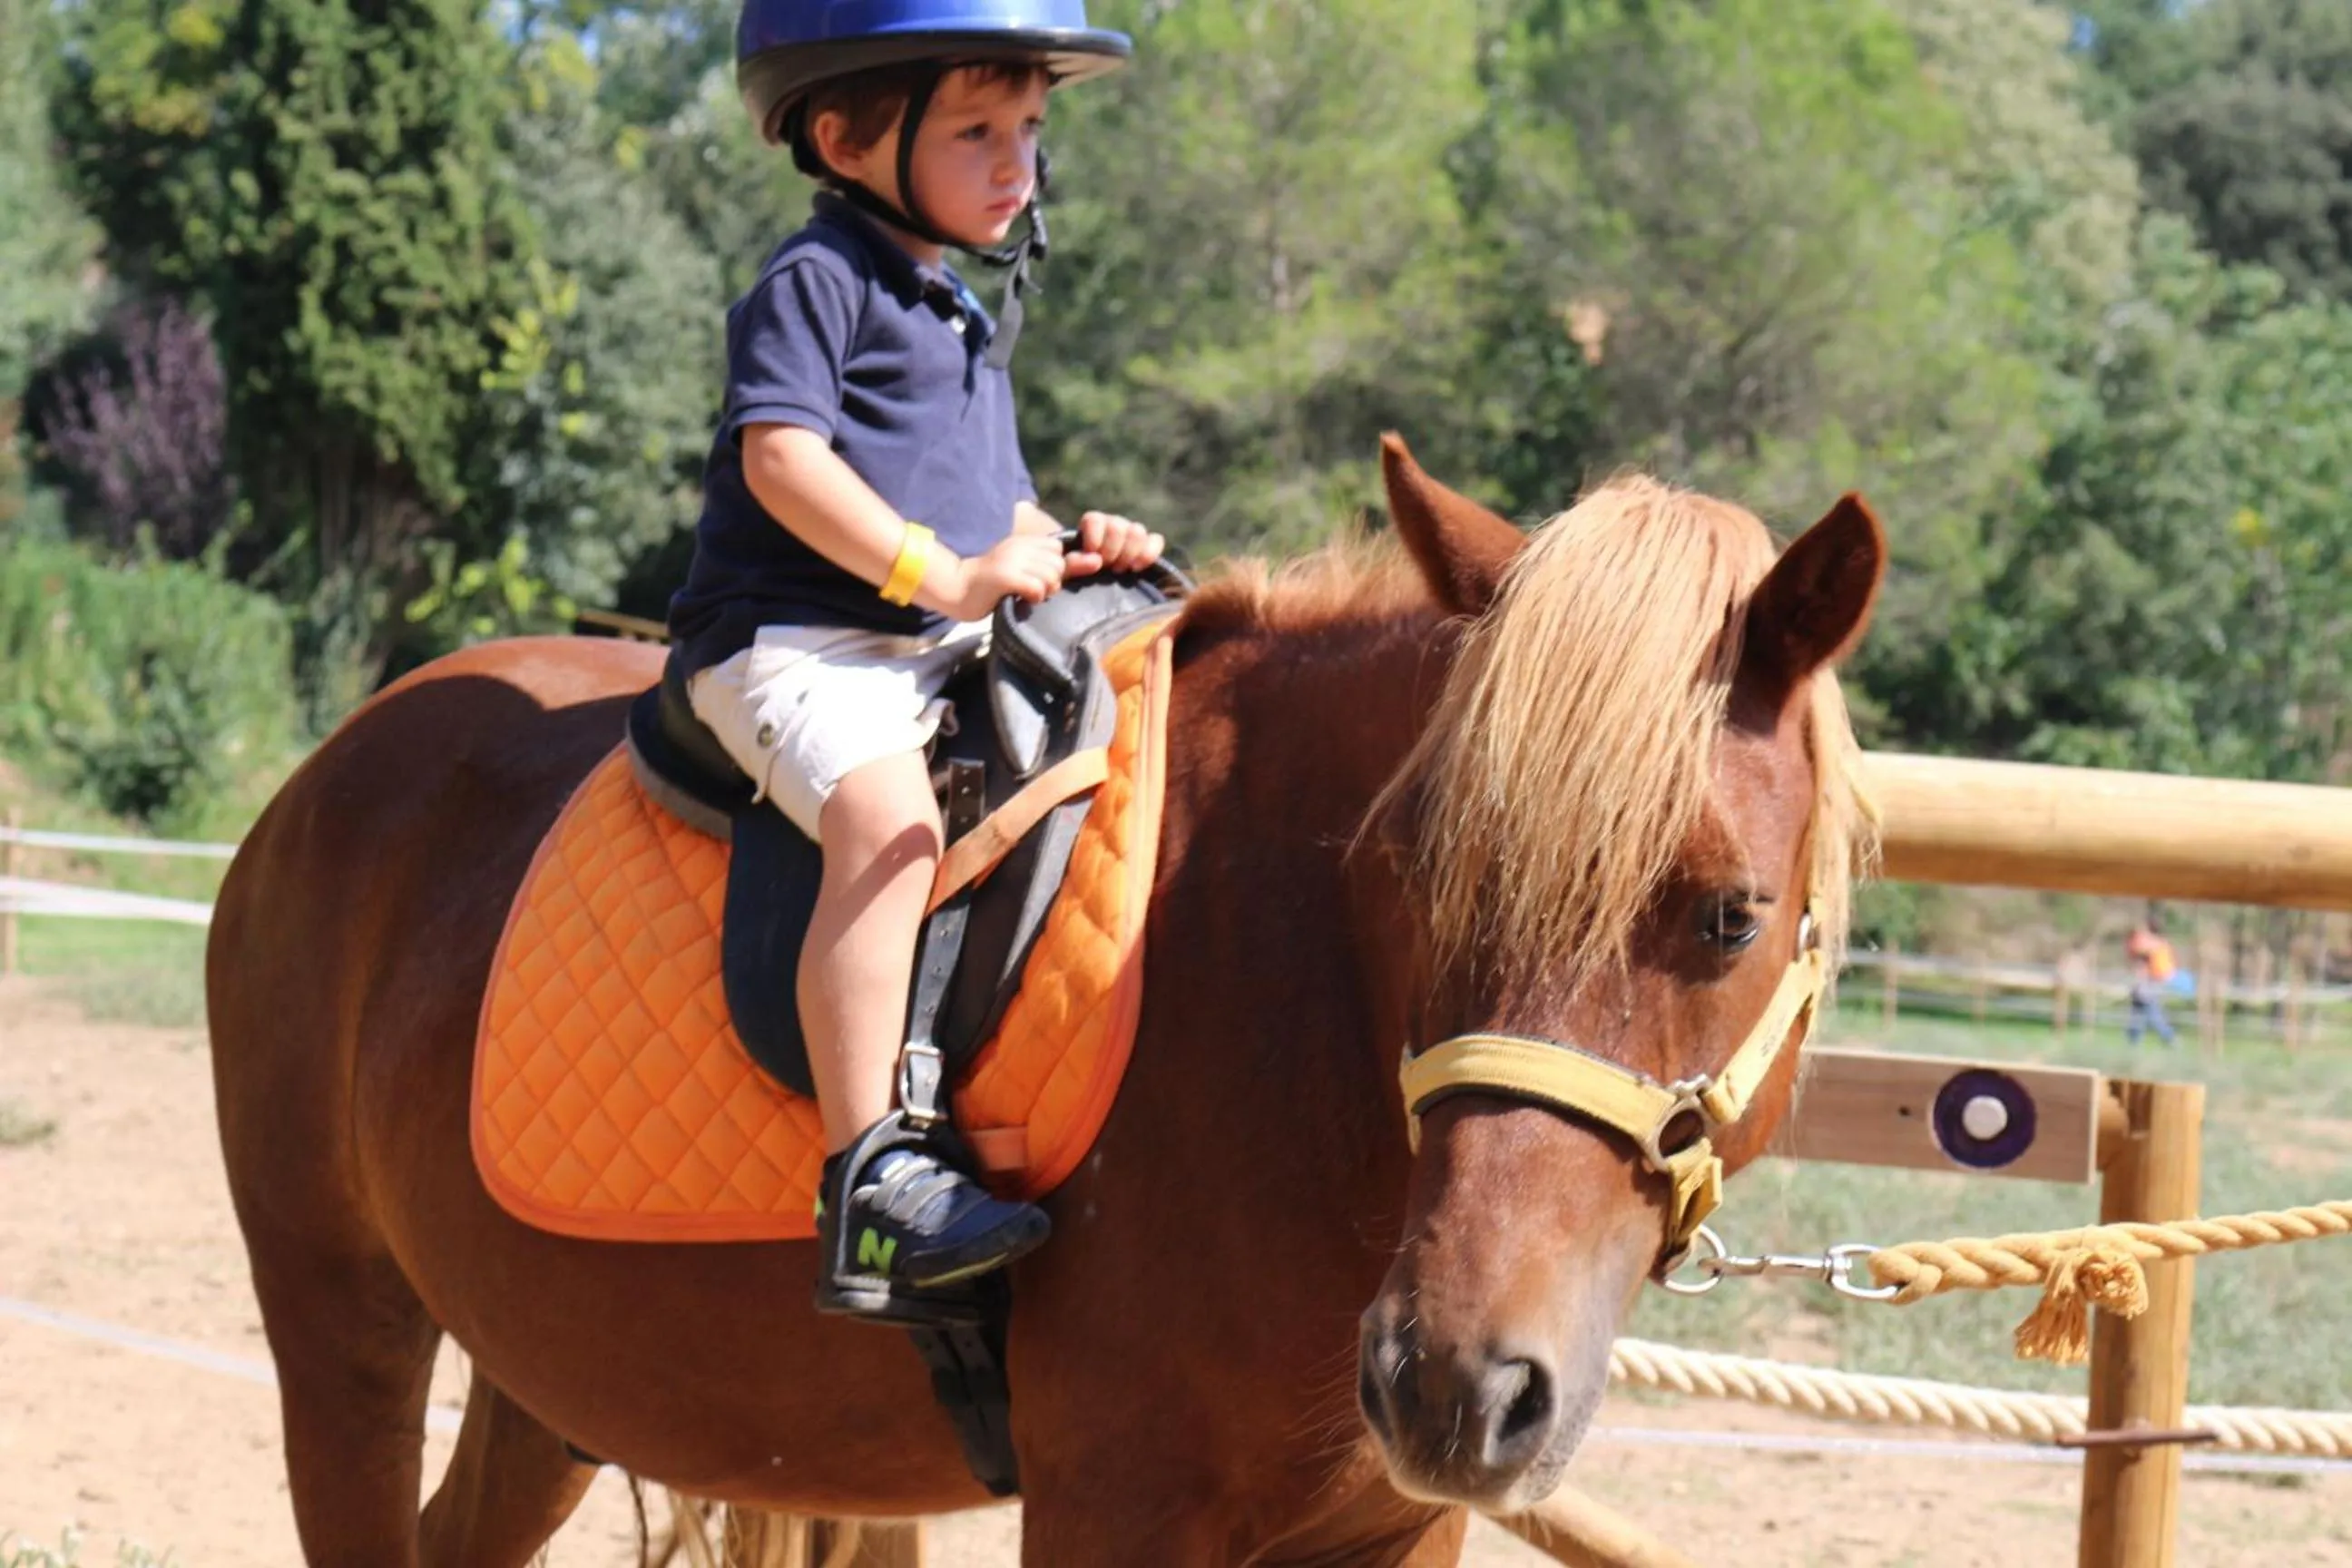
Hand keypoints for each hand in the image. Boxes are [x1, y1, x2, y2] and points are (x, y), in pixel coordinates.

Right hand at [927, 532, 1067, 620]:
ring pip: (1051, 576)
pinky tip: (1022, 599)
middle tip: (1033, 590)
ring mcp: (1012, 559)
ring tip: (1026, 595)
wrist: (956, 589)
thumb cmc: (991, 585)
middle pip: (1058, 564)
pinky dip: (1034, 598)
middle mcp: (1019, 546)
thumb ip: (1056, 567)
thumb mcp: (1023, 569)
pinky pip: (1037, 587)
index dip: (1054, 567)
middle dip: (1052, 582)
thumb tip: (1094, 562)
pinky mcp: (1005, 576)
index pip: (1058, 548)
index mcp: (1023, 542)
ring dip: (1043, 591)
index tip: (1039, 579)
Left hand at [1064, 511, 1164, 577]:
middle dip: (1112, 551)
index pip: (1094, 519)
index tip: (1092, 555)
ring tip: (1120, 570)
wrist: (1093, 585)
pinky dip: (1149, 554)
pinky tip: (1136, 568)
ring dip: (1129, 553)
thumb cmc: (1076, 576)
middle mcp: (1113, 524)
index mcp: (1091, 524)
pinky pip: (1156, 540)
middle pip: (1117, 527)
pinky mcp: (1148, 545)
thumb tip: (1096, 560)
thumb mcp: (1065, 571)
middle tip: (1107, 568)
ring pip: (1137, 531)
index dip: (1094, 539)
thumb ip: (1072, 564)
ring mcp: (1132, 533)